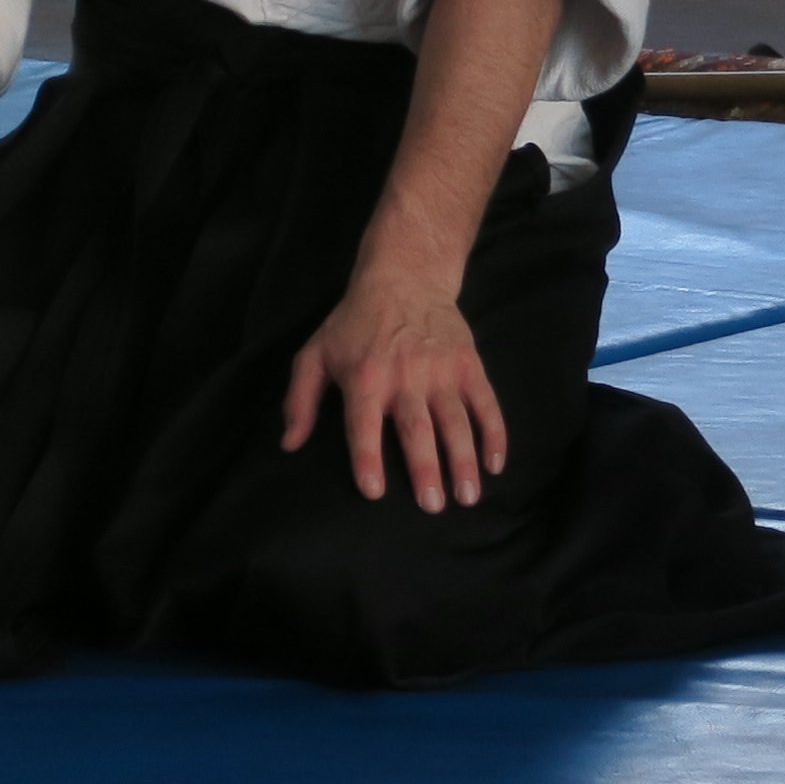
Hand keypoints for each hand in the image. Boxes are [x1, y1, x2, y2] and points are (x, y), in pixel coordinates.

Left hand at [283, 267, 509, 513]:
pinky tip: (495, 463)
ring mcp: (442, 370)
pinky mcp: (468, 364)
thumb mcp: (315, 354)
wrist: (405, 276)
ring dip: (464, 460)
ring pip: (456, 421)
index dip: (367, 459)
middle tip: (432, 507)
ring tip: (468, 497)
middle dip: (426, 469)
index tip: (374, 492)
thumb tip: (289, 445)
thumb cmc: (354, 323)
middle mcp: (405, 376)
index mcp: (365, 377)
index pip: (364, 425)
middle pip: (417, 429)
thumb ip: (299, 400)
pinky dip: (495, 433)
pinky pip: (486, 403)